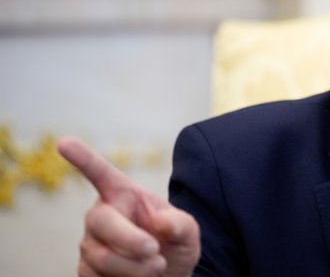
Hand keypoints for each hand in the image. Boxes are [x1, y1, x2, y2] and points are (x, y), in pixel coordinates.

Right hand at [58, 136, 199, 276]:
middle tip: (155, 252)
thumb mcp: (188, 232)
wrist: (168, 274)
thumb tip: (159, 222)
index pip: (100, 174)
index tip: (64, 142)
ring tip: (157, 267)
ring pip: (101, 257)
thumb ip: (180, 223)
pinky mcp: (86, 269)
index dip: (83, 158)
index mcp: (124, 195)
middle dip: (129, 241)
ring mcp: (90, 243)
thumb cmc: (175, 245)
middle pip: (101, 222)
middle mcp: (102, 215)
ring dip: (134, 268)